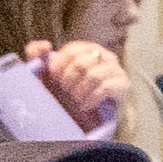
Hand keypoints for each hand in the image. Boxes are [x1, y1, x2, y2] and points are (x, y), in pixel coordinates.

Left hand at [23, 28, 140, 138]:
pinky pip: (105, 89)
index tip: (54, 78)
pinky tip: (85, 106)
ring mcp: (116, 70)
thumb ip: (39, 56)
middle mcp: (105, 56)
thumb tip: (43, 45)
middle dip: (68, 81)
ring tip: (75, 100)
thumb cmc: (70, 91)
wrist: (93, 115)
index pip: (72, 50)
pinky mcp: (123, 85)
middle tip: (65, 91)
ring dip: (79, 92)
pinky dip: (90, 99)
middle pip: (81, 63)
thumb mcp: (51, 74)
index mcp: (87, 49)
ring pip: (93, 76)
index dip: (59, 65)